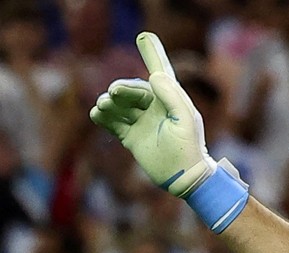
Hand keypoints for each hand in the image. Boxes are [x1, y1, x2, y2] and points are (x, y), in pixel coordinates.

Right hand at [90, 32, 248, 231]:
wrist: (184, 177)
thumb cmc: (189, 147)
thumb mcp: (184, 120)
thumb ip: (172, 96)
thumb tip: (155, 75)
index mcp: (170, 101)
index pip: (159, 73)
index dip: (152, 55)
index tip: (144, 37)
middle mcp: (155, 109)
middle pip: (133, 91)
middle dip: (122, 89)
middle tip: (113, 93)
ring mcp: (142, 123)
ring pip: (120, 106)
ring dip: (109, 102)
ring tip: (103, 105)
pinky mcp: (131, 138)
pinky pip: (113, 123)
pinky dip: (103, 117)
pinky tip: (97, 114)